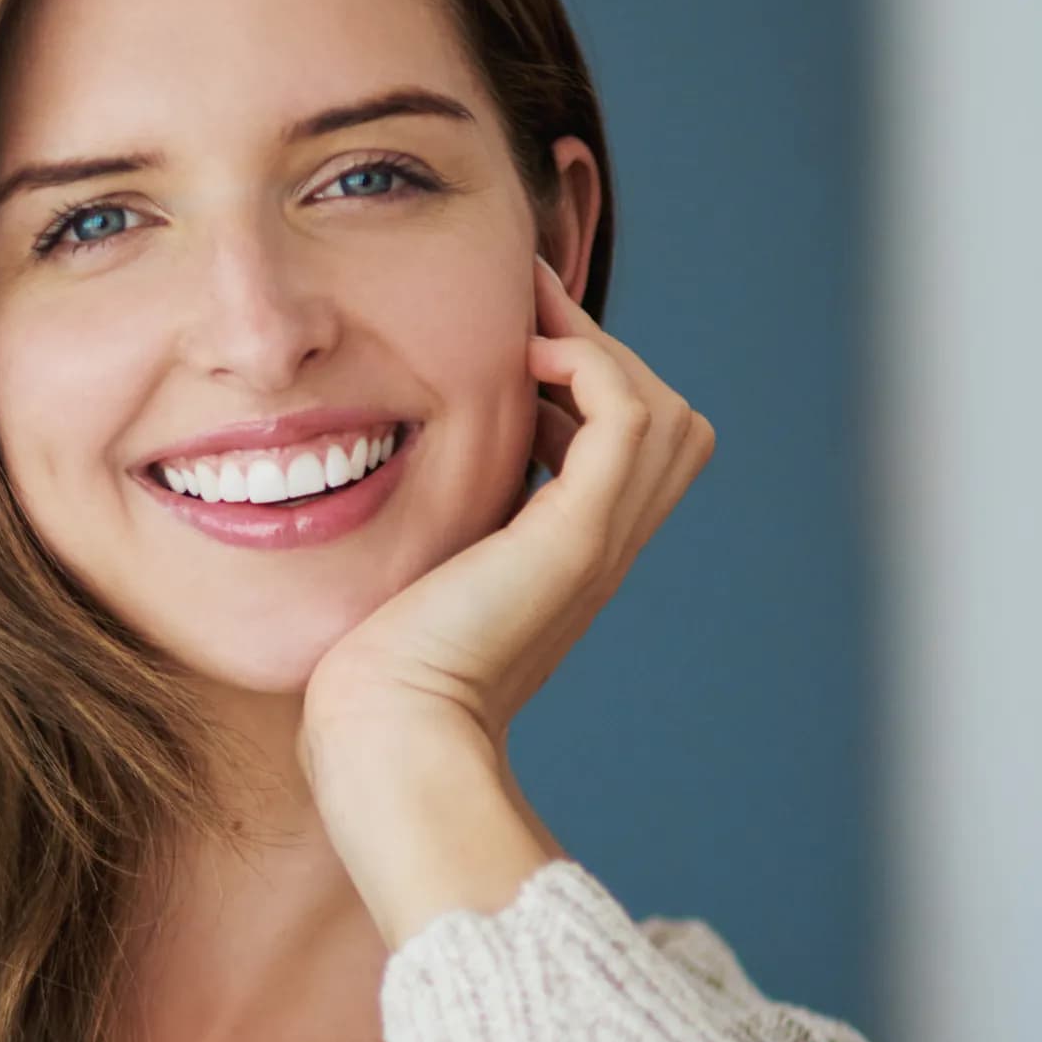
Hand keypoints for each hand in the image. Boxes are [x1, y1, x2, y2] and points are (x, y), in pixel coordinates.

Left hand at [300, 262, 715, 945]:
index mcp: (567, 560)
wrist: (387, 733)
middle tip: (528, 308)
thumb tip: (399, 467)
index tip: (515, 336)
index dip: (583, 383)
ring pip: (664, 415)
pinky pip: (629, 417)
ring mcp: (597, 544)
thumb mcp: (415, 576)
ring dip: (599, 352)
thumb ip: (434, 528)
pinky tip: (525, 360)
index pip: (623, 450)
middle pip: (666, 425)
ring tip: (527, 327)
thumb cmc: (374, 674)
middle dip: (600, 354)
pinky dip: (592, 368)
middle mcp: (599, 551)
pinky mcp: (576, 537)